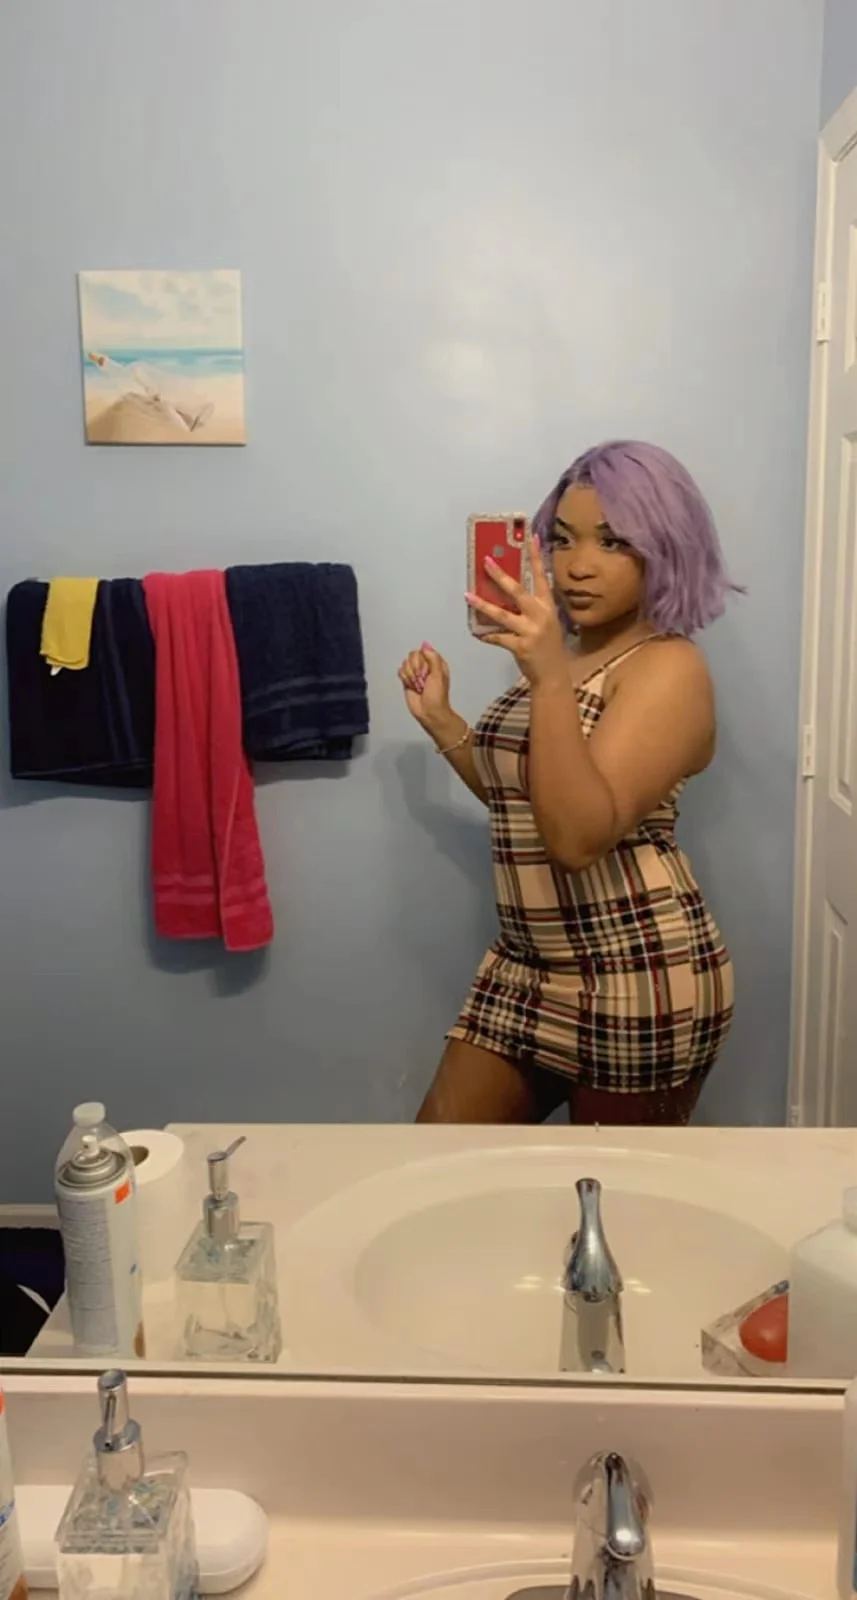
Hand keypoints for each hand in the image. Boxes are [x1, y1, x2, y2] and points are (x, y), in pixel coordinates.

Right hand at [398, 642, 452, 730]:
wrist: (429, 711)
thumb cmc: (437, 697)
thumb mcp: (439, 674)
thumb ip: (433, 658)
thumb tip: (425, 645)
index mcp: (435, 662)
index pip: (423, 651)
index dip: (422, 661)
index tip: (427, 672)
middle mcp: (425, 666)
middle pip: (412, 656)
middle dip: (416, 669)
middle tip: (422, 680)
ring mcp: (416, 672)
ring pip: (406, 664)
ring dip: (411, 676)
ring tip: (419, 685)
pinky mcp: (408, 679)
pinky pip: (401, 672)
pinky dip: (405, 679)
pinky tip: (413, 686)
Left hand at [466, 536, 567, 687]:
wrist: (553, 674)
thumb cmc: (548, 646)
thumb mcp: (546, 622)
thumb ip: (530, 607)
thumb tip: (507, 592)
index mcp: (548, 606)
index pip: (542, 576)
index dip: (536, 557)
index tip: (531, 537)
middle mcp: (540, 615)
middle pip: (517, 591)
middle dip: (500, 575)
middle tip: (486, 561)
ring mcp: (531, 631)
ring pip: (502, 614)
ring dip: (483, 605)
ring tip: (468, 596)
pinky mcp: (521, 646)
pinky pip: (498, 638)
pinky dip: (486, 635)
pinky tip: (476, 633)